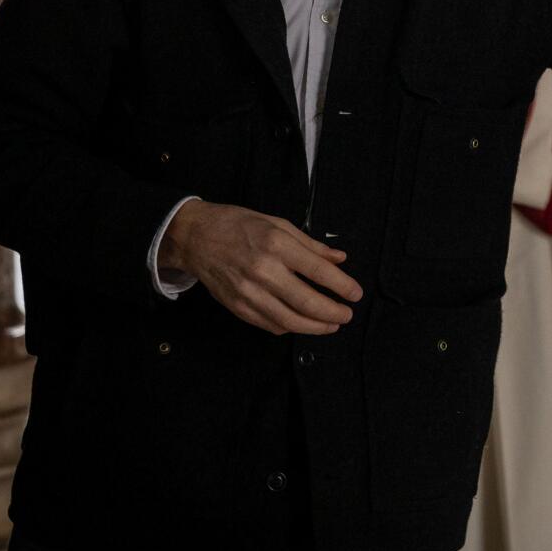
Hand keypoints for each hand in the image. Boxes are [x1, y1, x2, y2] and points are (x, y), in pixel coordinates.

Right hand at [159, 200, 362, 335]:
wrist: (196, 237)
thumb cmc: (238, 225)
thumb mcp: (278, 224)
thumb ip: (311, 245)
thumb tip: (340, 258)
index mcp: (277, 245)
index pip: (318, 271)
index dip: (342, 285)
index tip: (355, 293)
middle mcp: (263, 271)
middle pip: (307, 301)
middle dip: (333, 312)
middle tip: (347, 315)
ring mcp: (248, 292)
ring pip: (289, 320)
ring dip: (315, 327)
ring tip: (331, 325)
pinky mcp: (237, 306)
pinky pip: (269, 324)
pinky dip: (290, 327)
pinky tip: (302, 323)